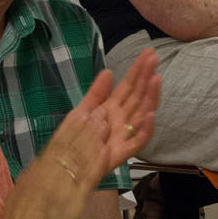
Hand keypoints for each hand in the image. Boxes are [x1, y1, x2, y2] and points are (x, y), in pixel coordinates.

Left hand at [39, 49, 160, 186]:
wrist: (61, 164)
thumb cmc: (70, 139)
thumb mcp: (81, 111)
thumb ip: (96, 93)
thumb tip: (108, 72)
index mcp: (111, 109)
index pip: (128, 86)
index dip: (138, 70)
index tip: (148, 54)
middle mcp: (121, 120)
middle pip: (138, 96)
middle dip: (147, 77)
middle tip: (154, 58)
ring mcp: (124, 135)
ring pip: (142, 113)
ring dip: (150, 96)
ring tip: (155, 79)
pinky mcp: (122, 153)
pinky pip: (138, 141)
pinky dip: (145, 128)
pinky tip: (149, 113)